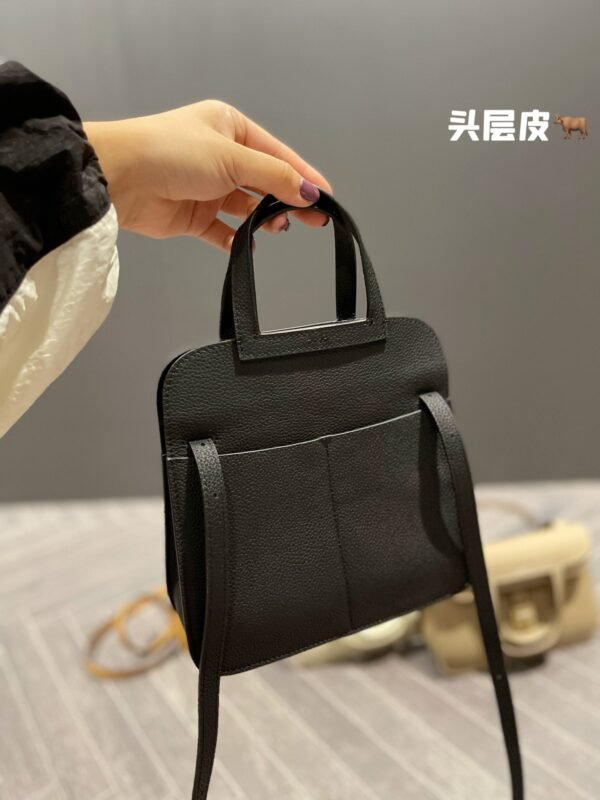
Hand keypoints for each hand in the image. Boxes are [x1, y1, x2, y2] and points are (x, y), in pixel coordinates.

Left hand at [84, 101, 331, 250]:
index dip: (303, 176)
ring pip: (246, 207)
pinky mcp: (192, 216)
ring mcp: (206, 187)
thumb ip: (275, 178)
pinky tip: (248, 247)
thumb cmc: (171, 152)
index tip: (326, 197)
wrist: (119, 178)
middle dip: (288, 200)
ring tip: (277, 227)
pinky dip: (236, 241)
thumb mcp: (233, 158)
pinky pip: (222, 232)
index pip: (277, 155)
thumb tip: (311, 191)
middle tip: (313, 219)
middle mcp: (219, 155)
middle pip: (265, 182)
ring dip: (263, 219)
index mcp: (229, 127)